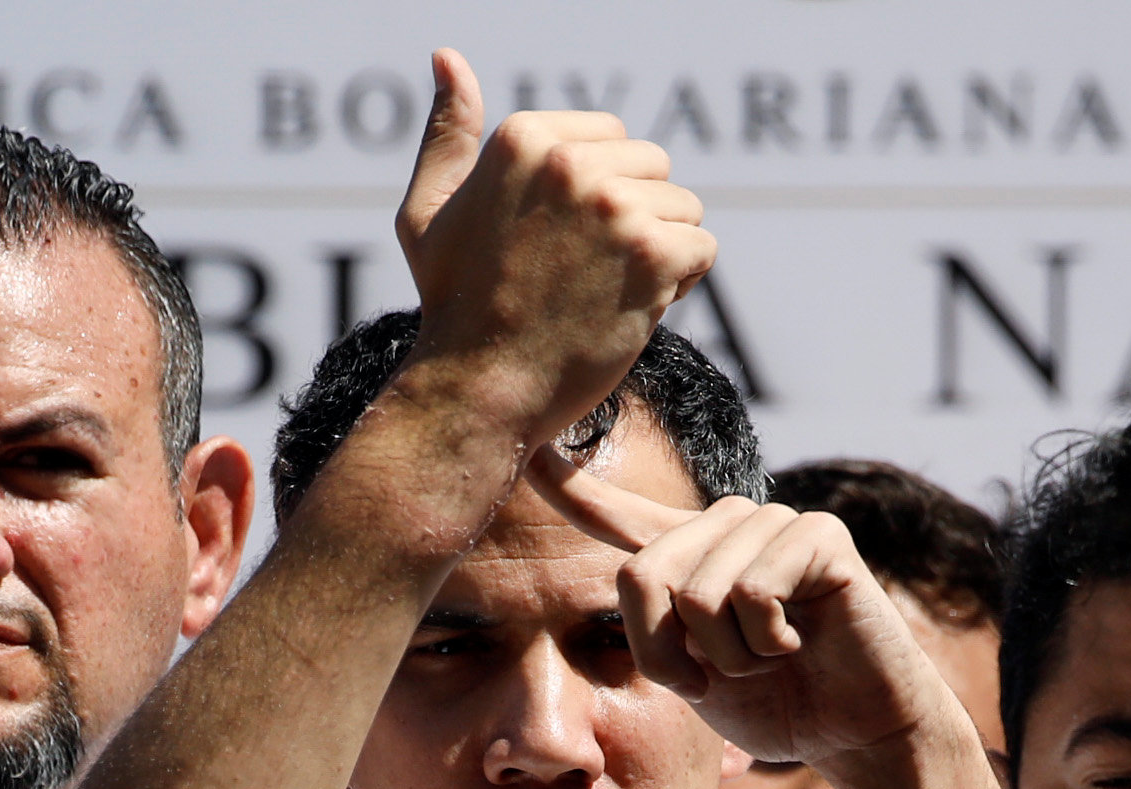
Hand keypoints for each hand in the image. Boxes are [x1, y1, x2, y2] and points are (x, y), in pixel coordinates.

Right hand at [394, 50, 714, 443]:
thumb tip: (447, 57)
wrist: (482, 389)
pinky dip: (682, 283)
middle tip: (591, 273)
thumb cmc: (454, 307)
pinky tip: (635, 307)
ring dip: (661, 252)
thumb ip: (446, 132)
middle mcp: (569, 161)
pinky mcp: (651, 254)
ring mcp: (613, 206)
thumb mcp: (428, 210)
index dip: (603, 190)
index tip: (567, 240)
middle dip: (637, 217)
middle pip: (654, 167)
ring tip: (609, 291)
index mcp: (523, 138)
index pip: (612, 137)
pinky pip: (702, 249)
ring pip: (684, 208)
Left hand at [528, 449, 954, 771]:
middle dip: (671, 653)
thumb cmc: (776, 701)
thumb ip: (655, 628)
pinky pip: (751, 593)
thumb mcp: (692, 672)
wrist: (855, 729)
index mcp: (688, 554)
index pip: (615, 514)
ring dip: (731, 656)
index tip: (528, 452)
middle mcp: (725, 525)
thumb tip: (635, 577)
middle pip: (643, 575)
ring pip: (699, 594)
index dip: (569, 486)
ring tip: (770, 658)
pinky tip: (800, 643)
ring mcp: (773, 523)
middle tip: (717, 678)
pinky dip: (768, 642)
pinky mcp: (818, 535)